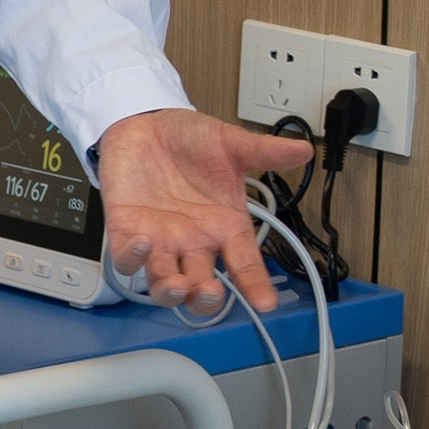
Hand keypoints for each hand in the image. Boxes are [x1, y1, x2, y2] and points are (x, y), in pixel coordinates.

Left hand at [94, 108, 313, 313]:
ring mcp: (160, 241)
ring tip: (177, 284)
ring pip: (164, 284)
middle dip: (206, 299)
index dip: (256, 286)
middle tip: (211, 293)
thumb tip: (302, 150)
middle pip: (203, 287)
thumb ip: (263, 152)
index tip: (267, 304)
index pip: (245, 265)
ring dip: (170, 291)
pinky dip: (132, 257)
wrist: (145, 123)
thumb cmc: (188, 140)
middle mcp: (193, 242)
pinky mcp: (125, 231)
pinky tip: (142, 242)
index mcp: (224, 227)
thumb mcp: (230, 144)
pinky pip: (126, 258)